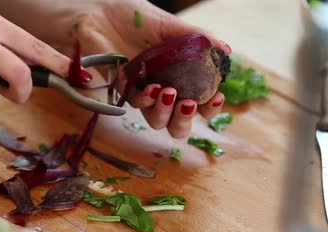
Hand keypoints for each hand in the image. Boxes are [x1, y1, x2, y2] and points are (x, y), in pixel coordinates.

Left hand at [60, 0, 231, 137]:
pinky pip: (133, 103)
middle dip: (185, 120)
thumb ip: (197, 37)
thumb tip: (226, 50)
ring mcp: (141, 92)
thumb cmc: (137, 19)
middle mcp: (162, 90)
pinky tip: (151, 87)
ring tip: (168, 92)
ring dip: (165, 112)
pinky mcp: (119, 90)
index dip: (210, 107)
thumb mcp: (170, 25)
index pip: (200, 102)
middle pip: (176, 123)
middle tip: (188, 104)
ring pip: (155, 120)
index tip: (217, 97)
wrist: (102, 12)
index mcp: (179, 77)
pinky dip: (144, 98)